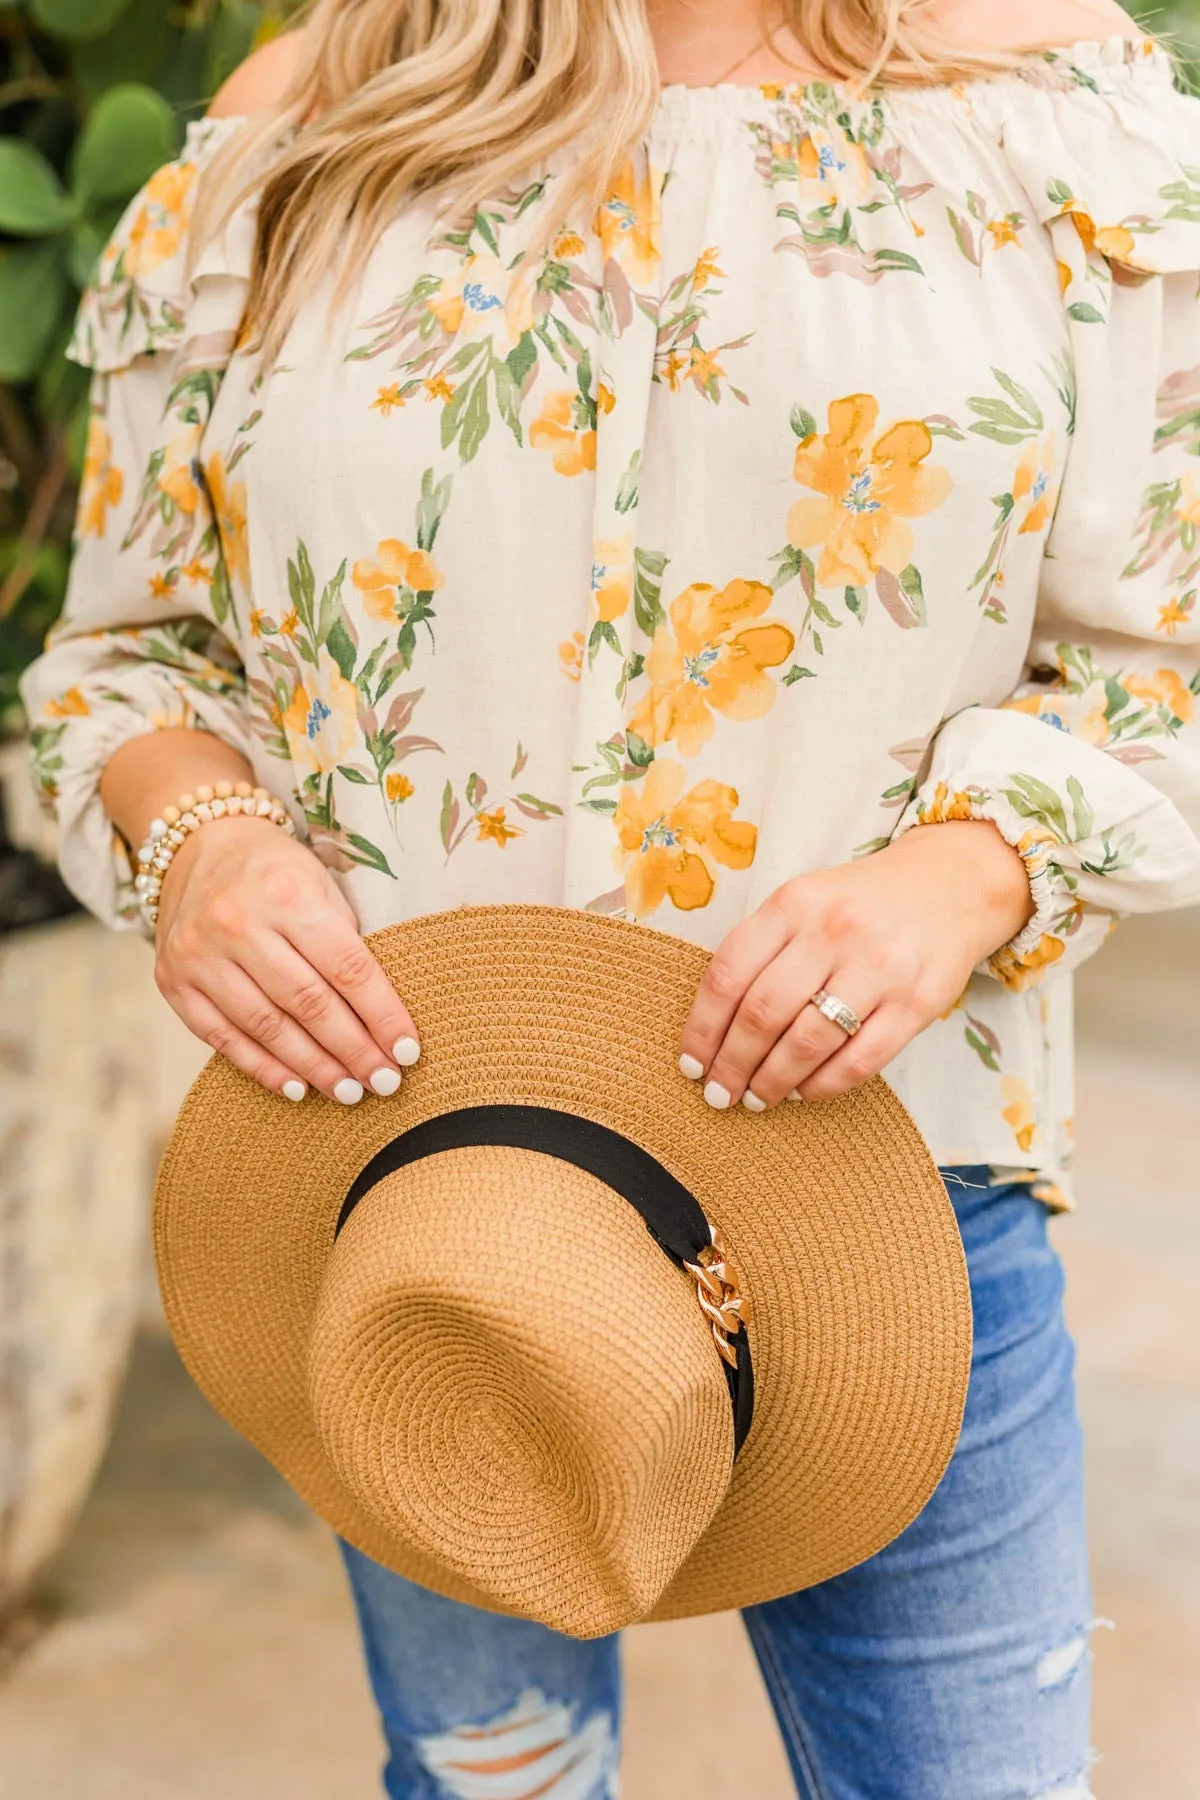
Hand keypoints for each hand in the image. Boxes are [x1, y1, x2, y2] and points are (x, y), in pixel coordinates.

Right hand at [153, 817, 418, 1102]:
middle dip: (352, 1050)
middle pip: (308, 1003)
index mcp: (286, 892)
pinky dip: (263, 1067)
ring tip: (348, 1091)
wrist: (202, 845)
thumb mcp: (321, 884)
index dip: (382, 1015)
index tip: (408, 1052)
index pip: (347, 967)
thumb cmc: (277, 872)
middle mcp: (237, 922)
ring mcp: (199, 954)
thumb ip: (346, 941)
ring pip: (266, 1026)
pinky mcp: (173, 981)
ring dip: (314, 1067)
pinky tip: (297, 1087)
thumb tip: (380, 1018)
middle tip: (385, 1082)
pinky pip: (222, 1037)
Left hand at [679, 821, 1032, 1110]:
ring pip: (808, 1042)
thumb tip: (714, 1028)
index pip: (729, 973)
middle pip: (763, 1013)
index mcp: (794, 903)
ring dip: (773, 1082)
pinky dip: (822, 1086)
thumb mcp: (803, 902)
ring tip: (757, 1098)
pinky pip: (859, 1061)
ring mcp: (880, 967)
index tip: (691, 1064)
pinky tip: (803, 1092)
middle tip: (719, 1093)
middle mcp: (834, 930)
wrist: (950, 885)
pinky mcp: (917, 1003)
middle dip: (732, 1064)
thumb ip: (762, 950)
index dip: (702, 1028)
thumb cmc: (858, 905)